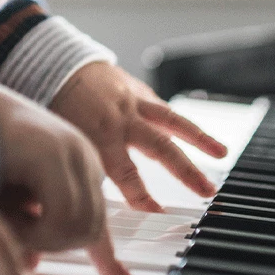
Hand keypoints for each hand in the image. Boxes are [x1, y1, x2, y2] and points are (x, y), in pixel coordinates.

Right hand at [0, 79, 132, 274]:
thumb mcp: (6, 201)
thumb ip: (24, 229)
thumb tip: (31, 267)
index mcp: (79, 165)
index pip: (99, 219)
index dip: (108, 257)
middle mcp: (84, 156)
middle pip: (90, 230)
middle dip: (53, 245)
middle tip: (16, 235)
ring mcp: (73, 152)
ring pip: (79, 227)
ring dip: (39, 239)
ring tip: (7, 221)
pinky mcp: (54, 154)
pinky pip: (60, 217)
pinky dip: (32, 231)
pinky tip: (7, 216)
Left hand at [50, 61, 227, 209]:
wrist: (52, 63)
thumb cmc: (51, 106)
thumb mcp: (58, 142)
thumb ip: (78, 170)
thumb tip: (86, 205)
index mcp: (97, 134)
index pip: (125, 172)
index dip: (141, 195)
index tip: (156, 211)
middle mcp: (120, 118)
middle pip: (160, 147)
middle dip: (186, 171)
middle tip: (207, 191)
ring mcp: (132, 101)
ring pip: (172, 121)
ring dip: (200, 139)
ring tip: (222, 154)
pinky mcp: (137, 91)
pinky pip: (163, 109)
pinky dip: (180, 123)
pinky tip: (197, 137)